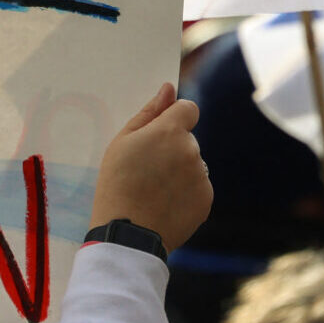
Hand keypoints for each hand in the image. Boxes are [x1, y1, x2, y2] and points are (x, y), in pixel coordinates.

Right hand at [89, 81, 210, 251]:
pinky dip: (185, 192)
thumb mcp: (122, 142)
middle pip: (187, 140)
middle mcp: (191, 150)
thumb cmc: (117, 183)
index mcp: (170, 131)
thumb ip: (149, 113)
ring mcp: (201, 176)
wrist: (128, 233)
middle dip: (172, 148)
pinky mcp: (206, 199)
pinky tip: (164, 203)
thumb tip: (168, 89)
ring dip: (179, 171)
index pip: (188, 109)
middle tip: (147, 170)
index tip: (160, 133)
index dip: (174, 118)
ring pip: (193, 164)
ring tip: (154, 190)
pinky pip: (197, 186)